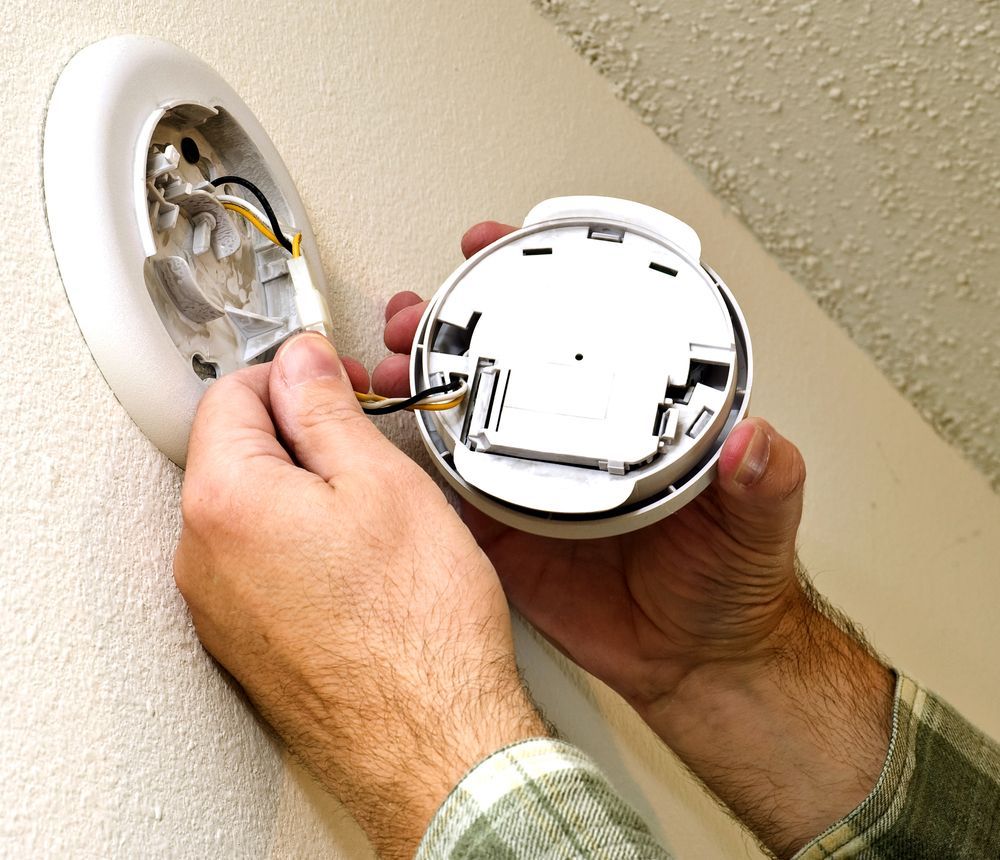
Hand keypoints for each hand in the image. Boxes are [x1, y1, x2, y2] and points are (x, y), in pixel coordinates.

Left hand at [174, 333, 546, 859]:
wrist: (432, 740)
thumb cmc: (417, 627)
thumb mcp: (380, 482)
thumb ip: (324, 408)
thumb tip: (300, 364)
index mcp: (225, 503)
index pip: (229, 394)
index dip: (289, 374)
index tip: (332, 381)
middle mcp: (202, 559)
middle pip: (233, 454)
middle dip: (295, 434)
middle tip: (363, 446)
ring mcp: (219, 610)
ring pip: (249, 512)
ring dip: (300, 492)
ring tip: (370, 513)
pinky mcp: (246, 644)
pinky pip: (259, 566)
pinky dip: (298, 545)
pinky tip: (357, 565)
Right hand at [374, 222, 893, 856]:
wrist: (696, 665)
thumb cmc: (732, 585)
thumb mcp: (760, 523)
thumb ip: (765, 481)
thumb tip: (758, 439)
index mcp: (635, 421)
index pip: (586, 335)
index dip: (541, 282)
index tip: (503, 245)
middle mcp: (579, 441)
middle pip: (505, 366)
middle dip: (452, 326)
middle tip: (417, 310)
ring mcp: (537, 485)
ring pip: (467, 421)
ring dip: (422, 385)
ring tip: (388, 363)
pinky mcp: (508, 534)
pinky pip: (453, 496)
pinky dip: (415, 469)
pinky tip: (386, 443)